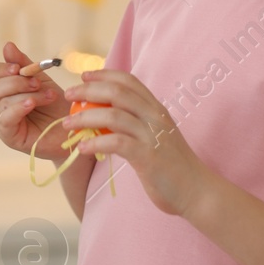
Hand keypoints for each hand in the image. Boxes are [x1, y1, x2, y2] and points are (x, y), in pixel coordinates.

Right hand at [0, 42, 69, 160]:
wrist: (72, 128)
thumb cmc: (55, 105)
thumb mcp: (41, 79)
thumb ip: (23, 64)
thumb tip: (7, 45)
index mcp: (2, 88)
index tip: (17, 67)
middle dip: (16, 82)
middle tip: (38, 83)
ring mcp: (0, 121)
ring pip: (1, 102)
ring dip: (26, 94)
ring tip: (48, 96)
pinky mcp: (8, 136)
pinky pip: (5, 119)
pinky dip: (18, 108)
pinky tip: (31, 104)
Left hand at [64, 70, 210, 217]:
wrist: (196, 190)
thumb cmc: (170, 164)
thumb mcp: (154, 136)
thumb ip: (135, 123)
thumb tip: (103, 116)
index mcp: (156, 108)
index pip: (129, 80)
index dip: (104, 74)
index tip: (84, 76)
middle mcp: (155, 116)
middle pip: (117, 92)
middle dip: (88, 90)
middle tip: (68, 95)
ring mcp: (152, 135)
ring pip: (112, 115)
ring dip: (84, 118)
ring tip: (67, 125)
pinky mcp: (148, 156)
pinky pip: (116, 143)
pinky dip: (95, 143)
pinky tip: (82, 148)